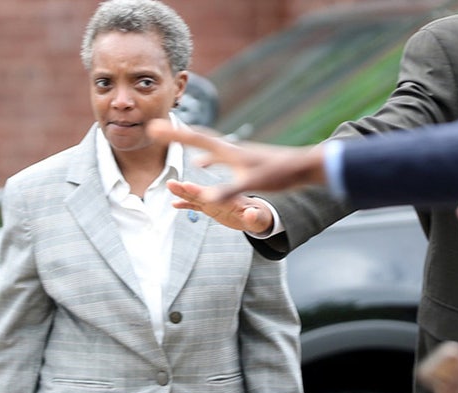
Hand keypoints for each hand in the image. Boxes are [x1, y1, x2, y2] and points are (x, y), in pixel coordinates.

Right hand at [146, 120, 326, 202]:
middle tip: (156, 128)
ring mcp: (236, 154)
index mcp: (229, 152)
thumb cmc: (280, 174)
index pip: (196, 140)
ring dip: (188, 143)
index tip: (154, 127)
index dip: (174, 135)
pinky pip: (217, 156)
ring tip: (173, 141)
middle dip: (176, 134)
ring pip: (206, 145)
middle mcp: (230, 148)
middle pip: (197, 138)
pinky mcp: (243, 160)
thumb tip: (205, 199)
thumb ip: (228, 192)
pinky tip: (202, 163)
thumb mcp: (252, 185)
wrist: (303, 166)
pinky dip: (205, 157)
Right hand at [166, 179, 273, 234]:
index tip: (186, 186)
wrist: (263, 210)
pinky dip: (187, 204)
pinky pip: (198, 204)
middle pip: (202, 192)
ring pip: (198, 195)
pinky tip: (174, 204)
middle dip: (186, 188)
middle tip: (171, 183)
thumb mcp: (260, 219)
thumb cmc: (263, 216)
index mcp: (234, 197)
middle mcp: (223, 196)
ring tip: (169, 185)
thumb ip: (254, 217)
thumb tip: (251, 215)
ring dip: (183, 191)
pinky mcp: (215, 206)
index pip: (215, 193)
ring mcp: (218, 201)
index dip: (200, 191)